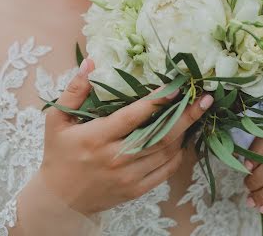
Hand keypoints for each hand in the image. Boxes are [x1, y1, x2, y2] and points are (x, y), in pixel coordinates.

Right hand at [40, 57, 213, 214]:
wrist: (59, 199)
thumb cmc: (59, 154)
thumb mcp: (58, 119)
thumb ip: (75, 90)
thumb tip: (91, 62)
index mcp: (98, 137)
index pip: (134, 115)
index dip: (158, 100)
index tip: (177, 85)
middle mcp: (116, 157)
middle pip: (159, 135)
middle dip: (186, 115)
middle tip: (204, 98)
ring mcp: (128, 176)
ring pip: (165, 152)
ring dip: (184, 132)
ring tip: (197, 113)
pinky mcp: (135, 190)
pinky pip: (164, 172)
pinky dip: (177, 155)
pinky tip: (183, 139)